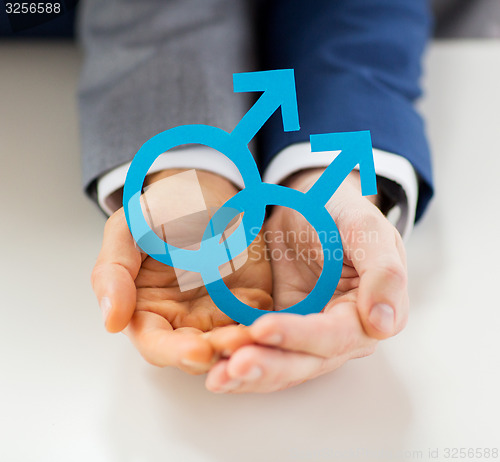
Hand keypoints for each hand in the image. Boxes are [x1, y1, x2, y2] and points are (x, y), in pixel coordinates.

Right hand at [91, 169, 272, 373]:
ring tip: (258, 337)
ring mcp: (219, 315)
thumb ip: (113, 271)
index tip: (197, 351)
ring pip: (230, 345)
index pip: (155, 343)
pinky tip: (278, 326)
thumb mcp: (129, 230)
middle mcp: (183, 321)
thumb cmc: (163, 210)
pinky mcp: (249, 305)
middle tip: (236, 346)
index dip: (174, 352)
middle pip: (198, 352)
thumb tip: (111, 321)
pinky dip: (267, 330)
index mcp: (148, 309)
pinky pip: (259, 325)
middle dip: (217, 353)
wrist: (207, 193)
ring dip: (245, 347)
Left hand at [205, 170, 407, 391]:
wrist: (307, 206)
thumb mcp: (365, 227)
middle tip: (234, 367)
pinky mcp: (280, 331)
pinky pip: (262, 353)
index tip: (263, 328)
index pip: (336, 336)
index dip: (301, 336)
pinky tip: (217, 370)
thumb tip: (384, 324)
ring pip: (282, 366)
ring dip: (251, 375)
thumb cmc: (339, 211)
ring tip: (218, 379)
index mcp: (367, 312)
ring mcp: (307, 336)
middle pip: (306, 361)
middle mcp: (340, 334)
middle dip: (270, 366)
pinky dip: (240, 360)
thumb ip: (383, 271)